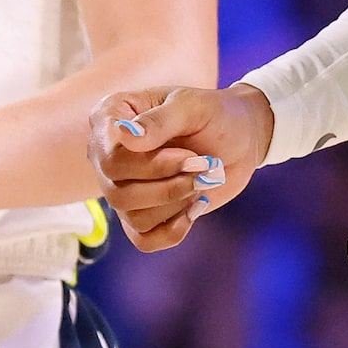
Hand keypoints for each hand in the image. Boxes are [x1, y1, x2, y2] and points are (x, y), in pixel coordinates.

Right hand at [88, 85, 272, 251]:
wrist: (240, 139)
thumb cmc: (212, 115)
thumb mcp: (191, 107)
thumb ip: (159, 120)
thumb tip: (126, 135)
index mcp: (110, 119)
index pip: (109, 157)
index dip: (149, 164)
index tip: (188, 152)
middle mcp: (107, 155)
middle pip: (118, 191)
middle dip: (167, 184)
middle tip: (202, 165)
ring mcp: (122, 187)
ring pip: (133, 216)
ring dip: (176, 201)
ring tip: (203, 178)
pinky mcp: (141, 214)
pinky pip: (144, 239)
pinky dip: (174, 229)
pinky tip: (196, 206)